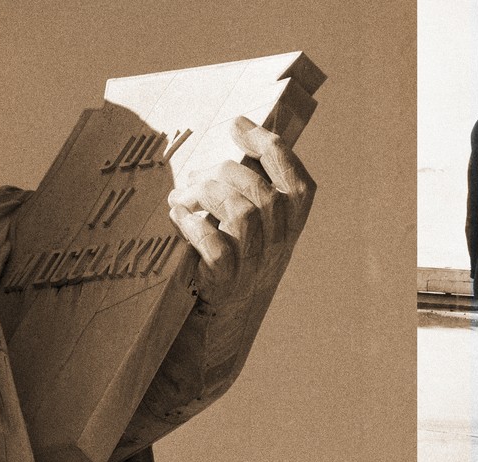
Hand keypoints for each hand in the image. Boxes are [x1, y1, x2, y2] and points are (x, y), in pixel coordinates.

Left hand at [168, 116, 315, 304]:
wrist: (219, 322)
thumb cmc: (234, 260)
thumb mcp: (256, 228)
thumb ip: (253, 190)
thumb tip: (235, 138)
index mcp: (292, 226)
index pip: (296, 183)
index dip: (268, 147)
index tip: (237, 123)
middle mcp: (280, 245)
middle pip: (262, 193)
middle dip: (222, 172)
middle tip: (194, 175)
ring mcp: (255, 266)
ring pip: (240, 214)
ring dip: (205, 196)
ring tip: (182, 197)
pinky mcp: (226, 283)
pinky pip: (216, 247)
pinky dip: (195, 228)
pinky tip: (181, 219)